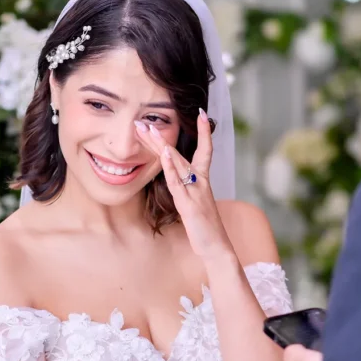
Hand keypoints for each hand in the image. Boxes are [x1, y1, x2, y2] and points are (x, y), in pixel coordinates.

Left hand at [134, 110, 232, 261]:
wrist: (216, 247)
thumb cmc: (205, 227)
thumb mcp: (195, 204)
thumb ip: (187, 190)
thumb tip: (178, 180)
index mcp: (202, 181)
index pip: (205, 150)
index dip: (204, 132)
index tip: (201, 113)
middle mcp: (200, 182)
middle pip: (180, 153)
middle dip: (161, 136)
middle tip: (144, 120)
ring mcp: (195, 192)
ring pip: (177, 163)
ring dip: (161, 145)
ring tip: (148, 129)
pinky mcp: (189, 205)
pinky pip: (177, 183)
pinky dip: (170, 167)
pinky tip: (163, 154)